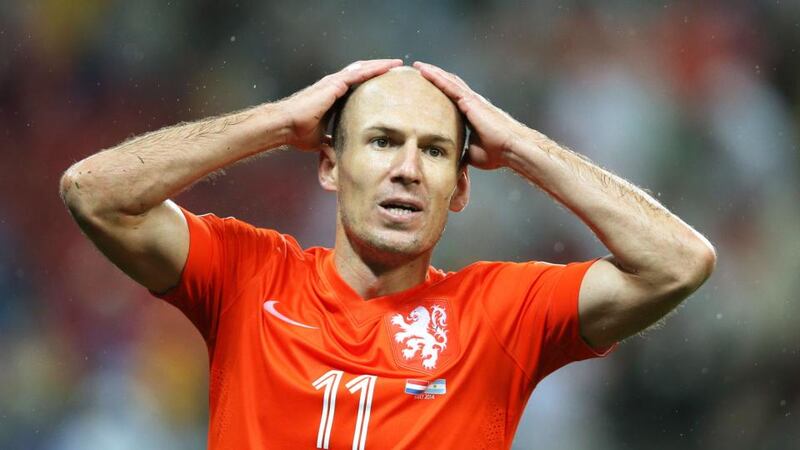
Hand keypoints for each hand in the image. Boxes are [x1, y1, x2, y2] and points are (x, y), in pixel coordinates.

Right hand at [278, 59, 402, 150]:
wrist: (286, 126)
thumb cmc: (298, 132)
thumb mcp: (320, 138)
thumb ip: (330, 140)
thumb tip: (336, 150)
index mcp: (332, 96)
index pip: (355, 84)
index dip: (370, 81)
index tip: (385, 82)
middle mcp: (334, 85)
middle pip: (361, 72)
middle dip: (378, 69)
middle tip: (396, 68)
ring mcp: (334, 82)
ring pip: (362, 68)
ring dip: (380, 65)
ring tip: (397, 63)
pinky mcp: (334, 84)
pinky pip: (359, 73)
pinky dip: (374, 68)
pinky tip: (387, 66)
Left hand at [413, 61, 528, 169]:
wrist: (511, 149)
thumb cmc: (497, 153)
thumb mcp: (472, 153)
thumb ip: (461, 152)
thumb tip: (452, 161)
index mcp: (470, 114)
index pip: (451, 98)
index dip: (439, 90)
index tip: (425, 87)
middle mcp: (471, 103)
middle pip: (449, 85)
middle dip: (434, 76)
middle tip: (418, 70)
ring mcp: (471, 100)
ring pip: (448, 81)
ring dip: (432, 72)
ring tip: (418, 66)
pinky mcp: (470, 101)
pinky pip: (449, 86)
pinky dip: (436, 77)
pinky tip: (424, 71)